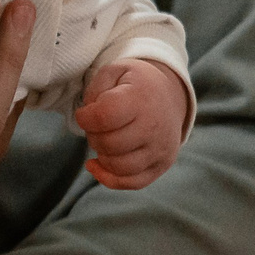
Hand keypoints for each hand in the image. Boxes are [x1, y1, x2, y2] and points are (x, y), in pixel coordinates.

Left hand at [76, 59, 188, 188]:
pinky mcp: (161, 165)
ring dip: (101, 156)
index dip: (85, 117)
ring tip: (104, 140)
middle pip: (109, 144)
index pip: (104, 117)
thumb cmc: (134, 85)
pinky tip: (97, 164)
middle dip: (93, 136)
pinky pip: (132, 183)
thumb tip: (88, 118)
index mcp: (141, 99)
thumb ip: (96, 89)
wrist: (169, 96)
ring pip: (119, 167)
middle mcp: (154, 126)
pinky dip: (108, 178)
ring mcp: (160, 149)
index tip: (84, 113)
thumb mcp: (114, 71)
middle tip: (96, 126)